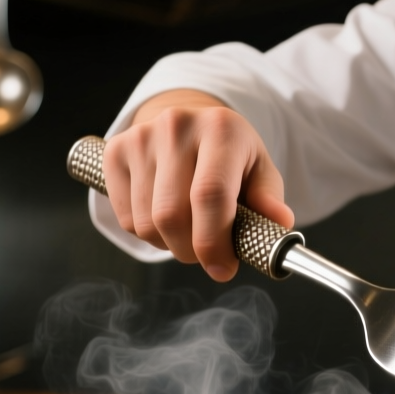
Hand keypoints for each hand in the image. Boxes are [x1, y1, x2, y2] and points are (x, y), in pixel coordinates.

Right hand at [103, 89, 294, 280]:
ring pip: (147, 223)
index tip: (223, 269)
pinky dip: (147, 233)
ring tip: (189, 229)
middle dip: (191, 250)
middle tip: (208, 254)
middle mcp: (177, 126)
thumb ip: (268, 199)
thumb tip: (279, 223)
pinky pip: (126, 219)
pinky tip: (164, 216)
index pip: (210, 194)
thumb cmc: (230, 157)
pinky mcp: (115, 152)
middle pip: (172, 215)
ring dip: (169, 244)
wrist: (191, 124)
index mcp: (221, 128)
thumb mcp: (259, 171)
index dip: (214, 241)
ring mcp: (140, 137)